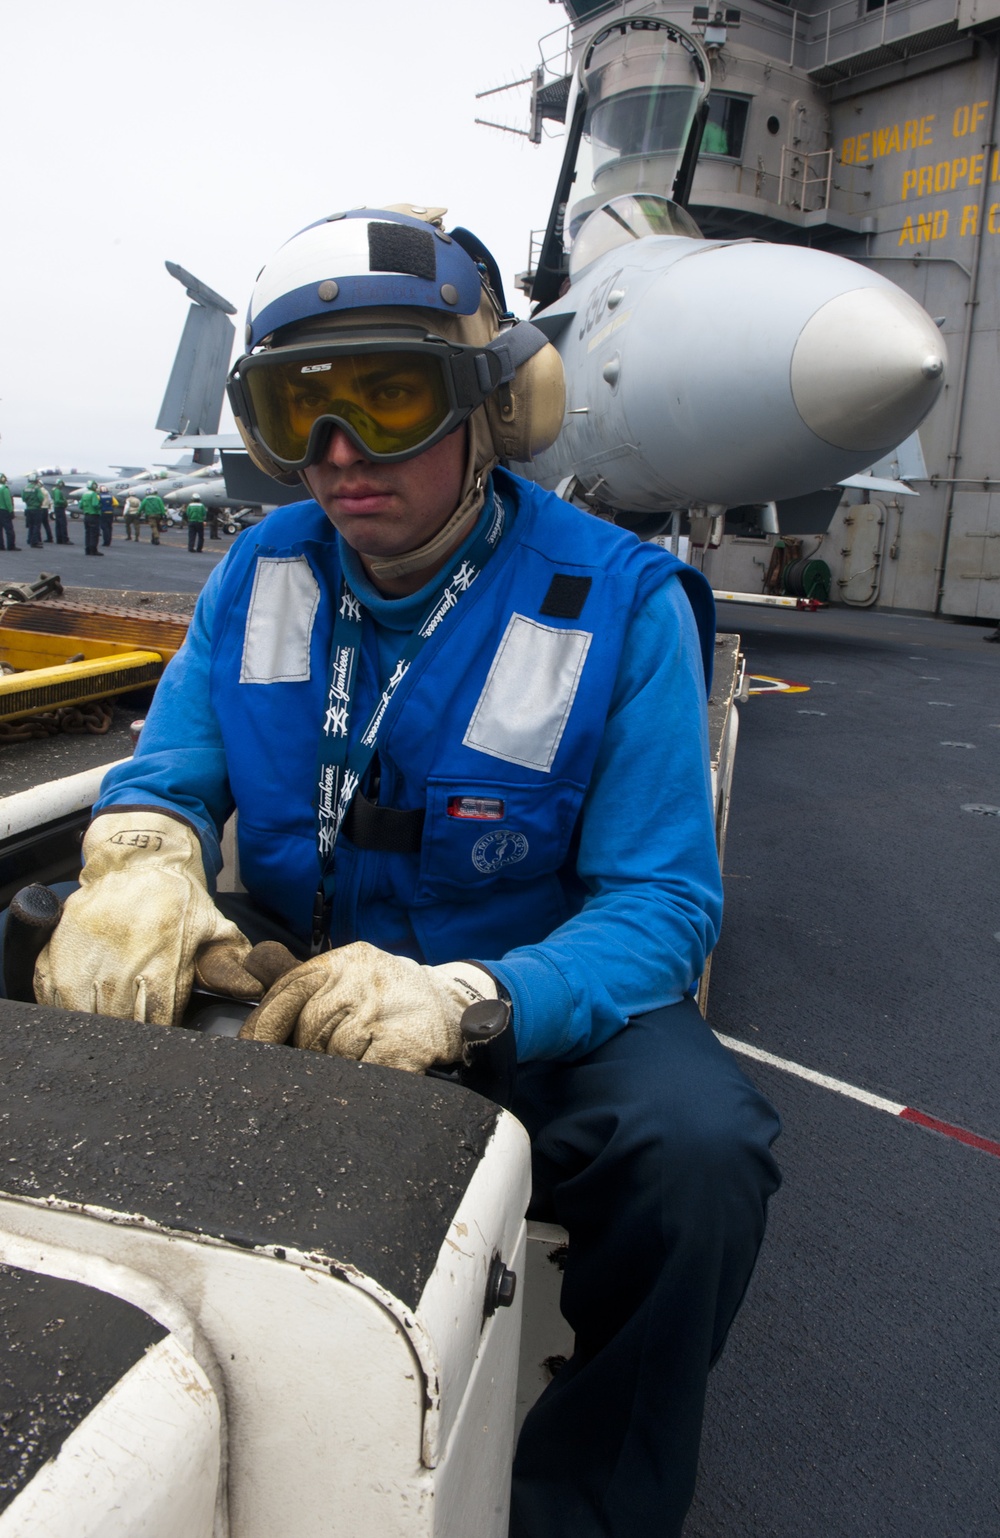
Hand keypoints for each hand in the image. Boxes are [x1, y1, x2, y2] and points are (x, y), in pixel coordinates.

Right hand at [34, 810, 262, 1026]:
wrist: (138, 860)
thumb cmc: (176, 897)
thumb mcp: (211, 923)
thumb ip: (230, 958)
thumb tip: (252, 989)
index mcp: (162, 960)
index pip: (157, 1020)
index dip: (158, 1033)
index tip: (161, 1037)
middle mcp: (121, 962)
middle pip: (118, 1022)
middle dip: (127, 1033)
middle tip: (132, 1036)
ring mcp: (85, 957)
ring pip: (82, 1015)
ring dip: (94, 1024)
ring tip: (107, 1026)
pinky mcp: (58, 949)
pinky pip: (51, 996)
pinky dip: (62, 1008)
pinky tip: (79, 1010)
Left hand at [238, 942, 497, 1073]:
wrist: (454, 1003)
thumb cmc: (389, 995)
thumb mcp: (349, 974)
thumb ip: (304, 981)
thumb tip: (250, 981)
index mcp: (341, 961)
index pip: (288, 989)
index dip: (265, 1024)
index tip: (251, 1050)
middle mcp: (361, 978)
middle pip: (310, 1028)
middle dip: (312, 1053)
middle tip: (328, 1061)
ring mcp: (385, 1008)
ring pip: (336, 1054)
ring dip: (343, 1068)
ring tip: (361, 1062)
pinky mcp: (407, 1040)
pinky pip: (368, 1072)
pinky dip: (367, 1079)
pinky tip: (376, 1074)